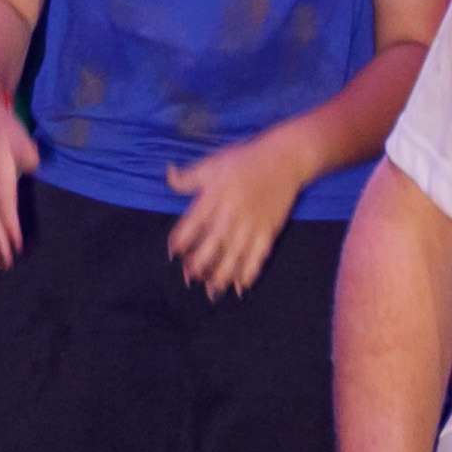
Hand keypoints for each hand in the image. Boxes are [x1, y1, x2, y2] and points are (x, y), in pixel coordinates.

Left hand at [162, 134, 307, 298]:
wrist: (284, 159)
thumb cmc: (242, 160)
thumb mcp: (210, 163)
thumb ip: (187, 177)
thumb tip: (168, 173)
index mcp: (213, 197)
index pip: (192, 223)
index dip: (181, 239)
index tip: (172, 253)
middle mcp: (231, 213)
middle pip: (213, 244)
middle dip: (200, 264)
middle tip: (189, 279)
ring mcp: (252, 224)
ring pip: (235, 255)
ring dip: (223, 275)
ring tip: (211, 292)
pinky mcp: (269, 230)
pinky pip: (259, 255)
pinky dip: (251, 272)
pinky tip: (242, 287)